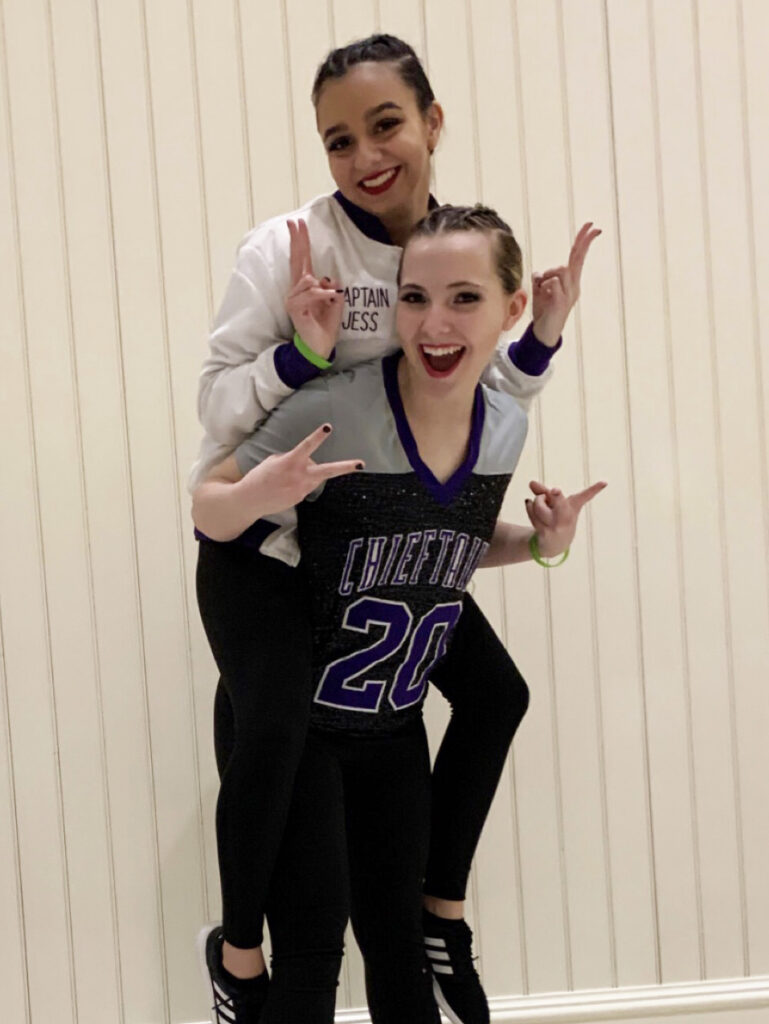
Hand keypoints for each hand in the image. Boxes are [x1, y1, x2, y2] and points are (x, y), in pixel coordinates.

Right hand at [237, 423, 362, 516]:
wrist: (250, 500)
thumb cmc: (260, 477)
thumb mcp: (273, 461)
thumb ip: (291, 459)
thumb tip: (303, 462)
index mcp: (290, 462)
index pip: (307, 446)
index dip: (318, 436)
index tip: (328, 427)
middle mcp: (300, 476)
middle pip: (328, 470)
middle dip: (345, 467)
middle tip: (361, 464)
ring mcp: (302, 489)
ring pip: (315, 475)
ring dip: (307, 471)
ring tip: (287, 476)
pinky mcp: (300, 498)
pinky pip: (305, 484)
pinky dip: (298, 482)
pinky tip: (283, 486)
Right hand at [285, 219, 343, 359]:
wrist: (320, 346)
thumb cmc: (325, 324)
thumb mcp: (335, 303)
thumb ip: (332, 288)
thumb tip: (327, 278)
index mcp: (306, 286)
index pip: (302, 259)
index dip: (300, 241)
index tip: (297, 223)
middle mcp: (296, 289)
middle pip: (296, 260)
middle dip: (297, 241)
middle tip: (295, 222)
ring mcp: (293, 299)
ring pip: (307, 280)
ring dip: (321, 288)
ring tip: (330, 299)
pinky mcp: (295, 308)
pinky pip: (310, 294)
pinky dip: (322, 295)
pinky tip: (330, 298)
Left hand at [525, 478, 606, 557]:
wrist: (555, 544)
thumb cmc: (555, 518)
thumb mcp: (553, 503)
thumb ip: (543, 491)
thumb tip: (531, 482)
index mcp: (573, 506)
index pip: (585, 496)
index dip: (595, 489)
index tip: (604, 482)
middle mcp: (567, 517)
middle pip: (561, 502)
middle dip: (557, 497)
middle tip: (554, 490)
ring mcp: (557, 526)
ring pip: (539, 505)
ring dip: (536, 501)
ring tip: (540, 503)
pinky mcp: (546, 533)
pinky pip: (532, 514)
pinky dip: (528, 507)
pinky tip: (528, 504)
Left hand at [531, 222, 600, 346]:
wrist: (544, 333)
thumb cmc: (543, 311)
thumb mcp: (540, 291)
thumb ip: (540, 279)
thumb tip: (538, 273)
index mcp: (570, 281)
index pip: (577, 256)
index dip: (583, 241)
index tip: (592, 226)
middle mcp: (573, 285)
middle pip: (578, 258)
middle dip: (584, 240)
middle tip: (594, 225)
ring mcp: (570, 293)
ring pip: (561, 269)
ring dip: (547, 275)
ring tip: (543, 289)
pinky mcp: (562, 301)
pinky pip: (552, 283)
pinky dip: (543, 286)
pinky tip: (543, 297)